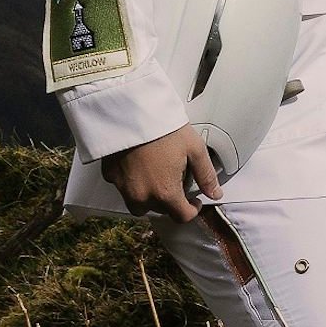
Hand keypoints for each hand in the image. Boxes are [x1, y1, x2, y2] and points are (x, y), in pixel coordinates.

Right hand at [102, 125, 220, 220]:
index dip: (192, 210)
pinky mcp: (109, 175)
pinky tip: (139, 166)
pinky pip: (123, 188)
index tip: (194, 201)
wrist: (130, 110)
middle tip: (176, 181)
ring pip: (138, 205)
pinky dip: (132, 183)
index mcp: (165, 192)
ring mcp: (123, 187)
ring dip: (150, 198)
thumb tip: (215, 193)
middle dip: (170, 201)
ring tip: (156, 177)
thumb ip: (206, 175)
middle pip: (160, 211)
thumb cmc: (163, 128)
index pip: (181, 216)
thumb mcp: (194, 148)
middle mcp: (142, 196)